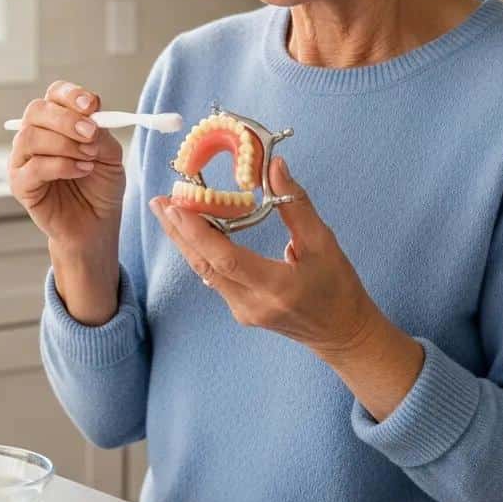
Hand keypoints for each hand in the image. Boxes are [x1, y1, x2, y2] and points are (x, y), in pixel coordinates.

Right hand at [8, 80, 124, 251]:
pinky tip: (82, 171)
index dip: (71, 95)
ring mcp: (22, 160)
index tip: (92, 105)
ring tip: (89, 157)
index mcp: (56, 122)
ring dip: (65, 144)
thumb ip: (101, 134)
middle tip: (91, 133)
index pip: (54, 95)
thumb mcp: (110, 155)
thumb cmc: (100, 187)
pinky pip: (33, 167)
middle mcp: (34, 136)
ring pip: (30, 137)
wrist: (96, 225)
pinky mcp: (20, 185)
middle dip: (66, 119)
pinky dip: (62, 166)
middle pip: (36, 110)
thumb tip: (91, 119)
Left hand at [149, 156, 380, 355]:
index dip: (199, 233)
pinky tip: (188, 230)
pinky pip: (212, 276)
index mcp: (277, 287)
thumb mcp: (324, 243)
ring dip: (184, 240)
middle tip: (160, 202)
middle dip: (178, 231)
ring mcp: (242, 310)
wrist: (342, 334)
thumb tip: (275, 166)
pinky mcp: (238, 310)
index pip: (227, 259)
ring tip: (167, 210)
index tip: (177, 207)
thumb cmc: (338, 287)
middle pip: (204, 265)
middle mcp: (252, 303)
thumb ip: (296, 205)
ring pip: (204, 271)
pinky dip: (199, 251)